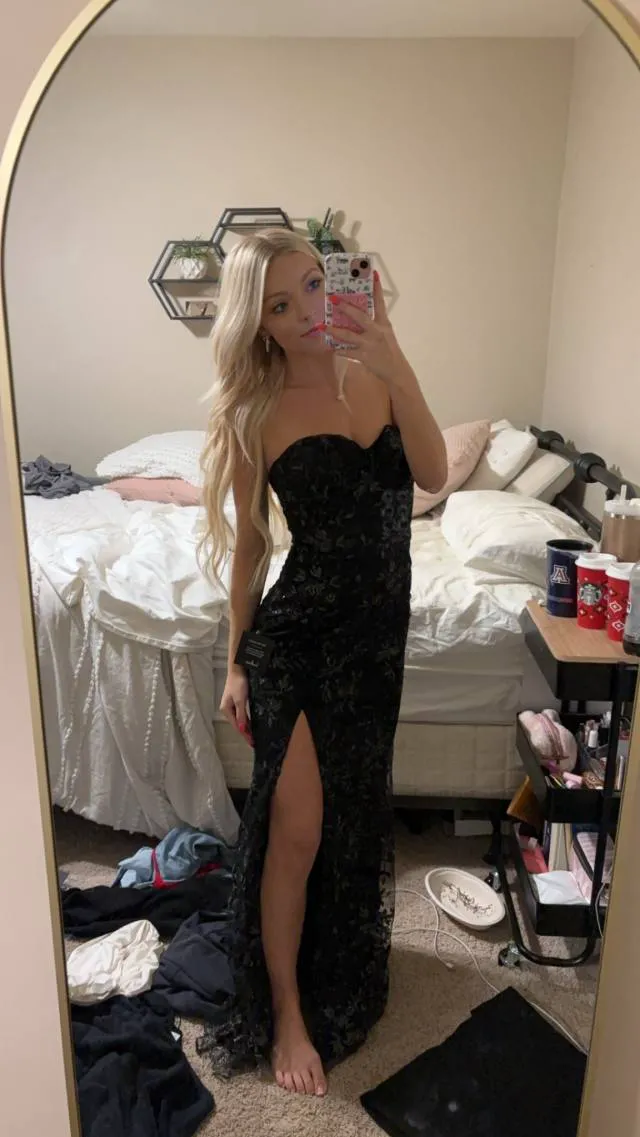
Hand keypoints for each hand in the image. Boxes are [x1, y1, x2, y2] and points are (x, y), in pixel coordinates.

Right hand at [220, 669, 253, 746]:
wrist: (238, 669)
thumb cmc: (238, 684)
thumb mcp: (241, 700)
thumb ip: (241, 715)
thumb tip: (242, 729)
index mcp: (226, 710)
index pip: (237, 726)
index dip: (245, 735)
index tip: (252, 742)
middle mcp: (227, 710)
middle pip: (238, 724)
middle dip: (245, 733)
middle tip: (254, 742)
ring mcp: (232, 706)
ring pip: (240, 720)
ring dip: (247, 728)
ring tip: (254, 736)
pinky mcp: (237, 702)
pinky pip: (242, 714)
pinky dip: (247, 720)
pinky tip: (251, 725)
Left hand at [325, 270, 406, 385]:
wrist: (396, 370)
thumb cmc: (389, 349)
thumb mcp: (386, 333)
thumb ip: (374, 323)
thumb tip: (356, 313)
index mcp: (384, 323)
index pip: (380, 302)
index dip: (377, 287)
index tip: (372, 273)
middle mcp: (377, 331)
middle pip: (360, 316)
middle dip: (345, 307)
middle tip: (332, 298)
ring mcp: (370, 344)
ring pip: (349, 335)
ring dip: (334, 330)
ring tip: (323, 325)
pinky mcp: (364, 356)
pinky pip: (348, 352)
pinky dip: (339, 349)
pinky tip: (330, 346)